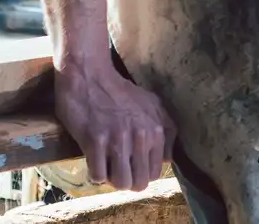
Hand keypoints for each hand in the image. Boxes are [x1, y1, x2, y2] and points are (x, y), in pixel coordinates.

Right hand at [54, 59, 174, 190]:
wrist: (90, 76)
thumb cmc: (120, 91)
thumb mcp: (152, 104)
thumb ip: (166, 128)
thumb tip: (168, 158)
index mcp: (156, 130)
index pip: (156, 172)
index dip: (142, 173)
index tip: (131, 165)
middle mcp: (141, 136)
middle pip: (139, 182)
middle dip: (128, 180)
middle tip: (117, 169)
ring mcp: (118, 139)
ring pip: (121, 183)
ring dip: (111, 180)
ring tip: (106, 166)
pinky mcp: (95, 141)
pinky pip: (98, 176)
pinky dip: (95, 174)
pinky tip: (94, 162)